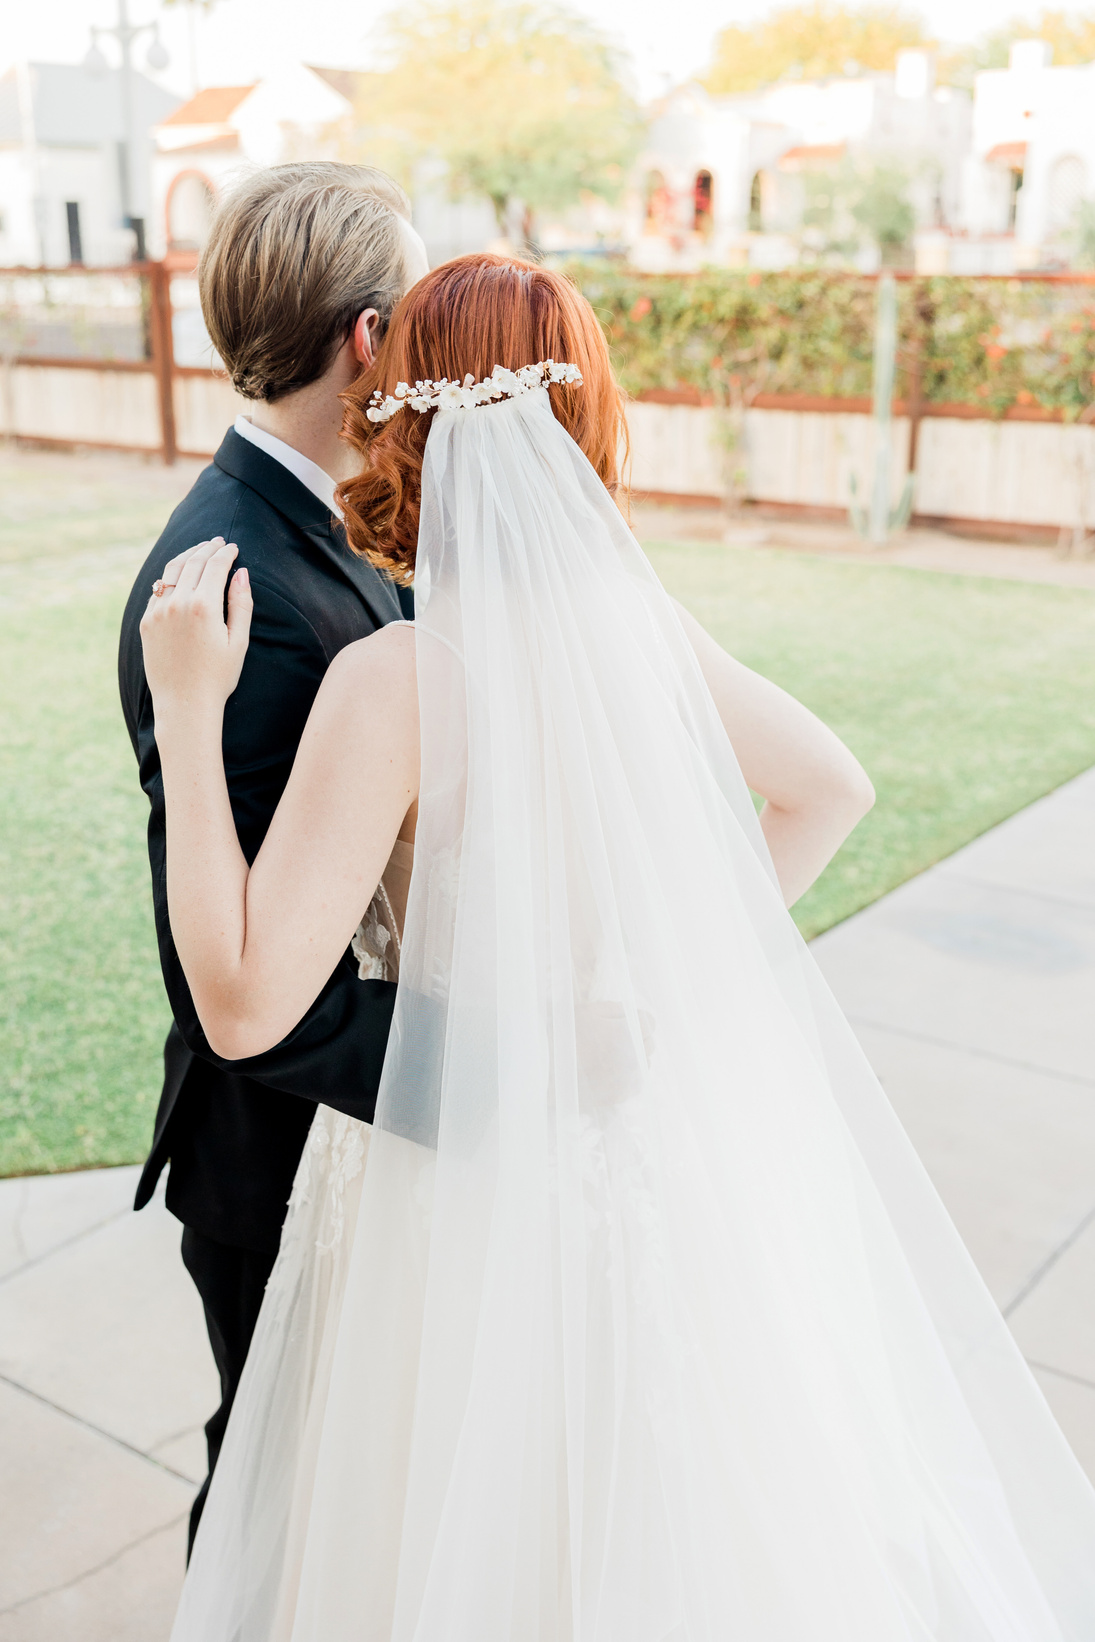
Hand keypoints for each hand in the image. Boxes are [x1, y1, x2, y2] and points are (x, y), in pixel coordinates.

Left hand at [140, 538, 252, 715]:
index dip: (226, 553)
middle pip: (192, 563)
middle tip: (217, 541)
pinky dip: (170, 578)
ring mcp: (157, 612)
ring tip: (198, 551)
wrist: (184, 703)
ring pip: (171, 572)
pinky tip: (179, 576)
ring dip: (186, 557)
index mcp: (204, 606)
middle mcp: (177, 603)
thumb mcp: (238, 641)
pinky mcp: (146, 622)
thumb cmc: (218, 677)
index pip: (215, 566)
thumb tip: (242, 573)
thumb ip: (241, 604)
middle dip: (207, 549)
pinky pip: (158, 591)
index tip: (233, 547)